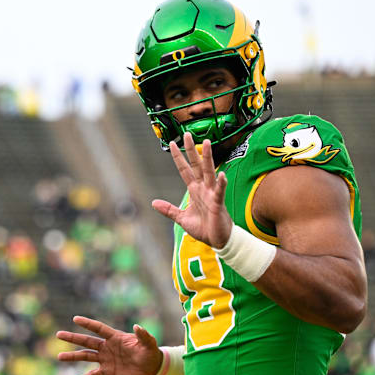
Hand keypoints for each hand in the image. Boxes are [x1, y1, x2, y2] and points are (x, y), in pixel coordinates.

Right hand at [56, 316, 162, 374]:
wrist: (151, 366)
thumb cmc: (150, 352)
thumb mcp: (149, 343)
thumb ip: (143, 335)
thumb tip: (137, 326)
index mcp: (115, 337)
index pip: (99, 328)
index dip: (88, 323)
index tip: (75, 318)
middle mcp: (107, 346)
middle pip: (87, 341)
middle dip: (73, 337)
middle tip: (59, 334)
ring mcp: (106, 358)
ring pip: (86, 356)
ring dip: (73, 356)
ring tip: (60, 356)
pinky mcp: (107, 370)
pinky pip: (93, 374)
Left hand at [152, 133, 232, 247]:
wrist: (217, 240)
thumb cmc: (203, 228)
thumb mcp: (181, 218)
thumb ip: (169, 209)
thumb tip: (154, 203)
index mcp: (194, 190)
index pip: (184, 170)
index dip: (178, 157)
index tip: (173, 144)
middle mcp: (203, 188)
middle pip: (196, 165)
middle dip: (192, 150)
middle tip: (187, 134)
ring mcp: (211, 194)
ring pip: (208, 172)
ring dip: (207, 158)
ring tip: (206, 143)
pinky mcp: (218, 203)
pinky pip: (219, 191)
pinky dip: (221, 183)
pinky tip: (221, 174)